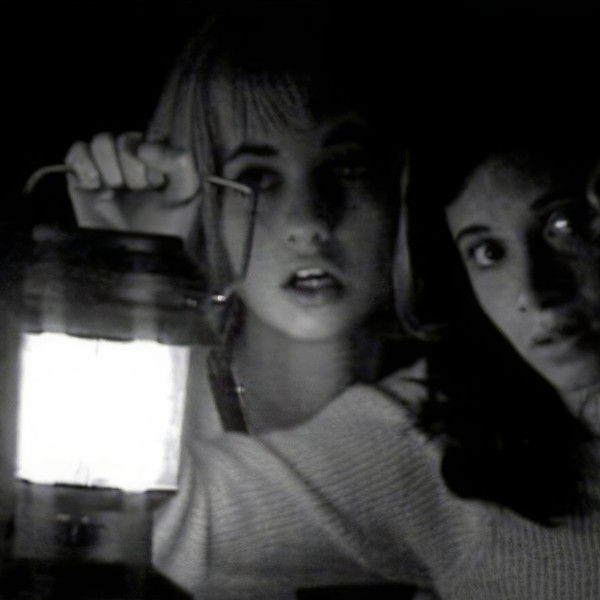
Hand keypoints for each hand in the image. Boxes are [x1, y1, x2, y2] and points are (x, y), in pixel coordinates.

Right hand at [65, 132, 199, 240]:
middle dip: (132, 169)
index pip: (149, 137)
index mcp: (155, 159)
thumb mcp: (186, 193)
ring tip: (115, 191)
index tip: (158, 184)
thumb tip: (142, 147)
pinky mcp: (80, 178)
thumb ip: (179, 161)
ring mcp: (104, 167)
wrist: (135, 255)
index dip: (153, 160)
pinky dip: (85, 166)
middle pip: (124, 139)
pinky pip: (78, 151)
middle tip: (136, 192)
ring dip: (111, 169)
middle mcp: (129, 159)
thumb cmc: (165, 226)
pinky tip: (95, 187)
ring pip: (101, 141)